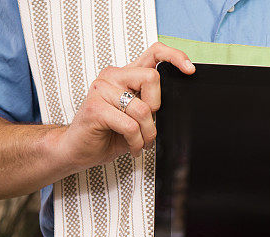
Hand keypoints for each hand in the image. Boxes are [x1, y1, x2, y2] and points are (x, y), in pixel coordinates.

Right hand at [51, 43, 194, 171]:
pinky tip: (132, 146)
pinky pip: (130, 126)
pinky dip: (136, 141)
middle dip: (156, 108)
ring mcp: (101, 90)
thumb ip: (151, 105)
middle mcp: (113, 77)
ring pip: (143, 109)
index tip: (189, 70)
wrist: (80, 149)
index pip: (154, 53)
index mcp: (125, 75)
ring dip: (147, 133)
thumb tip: (175, 103)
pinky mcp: (95, 108)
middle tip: (147, 124)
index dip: (174, 57)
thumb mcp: (138, 117)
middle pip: (152, 78)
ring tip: (140, 141)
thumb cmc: (109, 133)